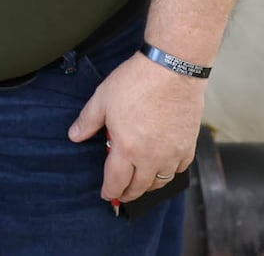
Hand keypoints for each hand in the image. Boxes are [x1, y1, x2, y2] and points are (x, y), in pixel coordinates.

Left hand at [67, 53, 203, 202]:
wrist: (173, 69)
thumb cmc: (137, 82)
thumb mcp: (103, 99)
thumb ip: (87, 121)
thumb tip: (74, 136)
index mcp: (127, 148)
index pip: (116, 181)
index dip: (110, 191)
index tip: (107, 195)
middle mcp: (151, 157)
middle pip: (140, 187)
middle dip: (128, 194)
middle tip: (122, 194)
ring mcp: (173, 152)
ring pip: (161, 181)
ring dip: (149, 185)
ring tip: (141, 182)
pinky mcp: (189, 144)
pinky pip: (181, 168)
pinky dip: (171, 171)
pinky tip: (164, 165)